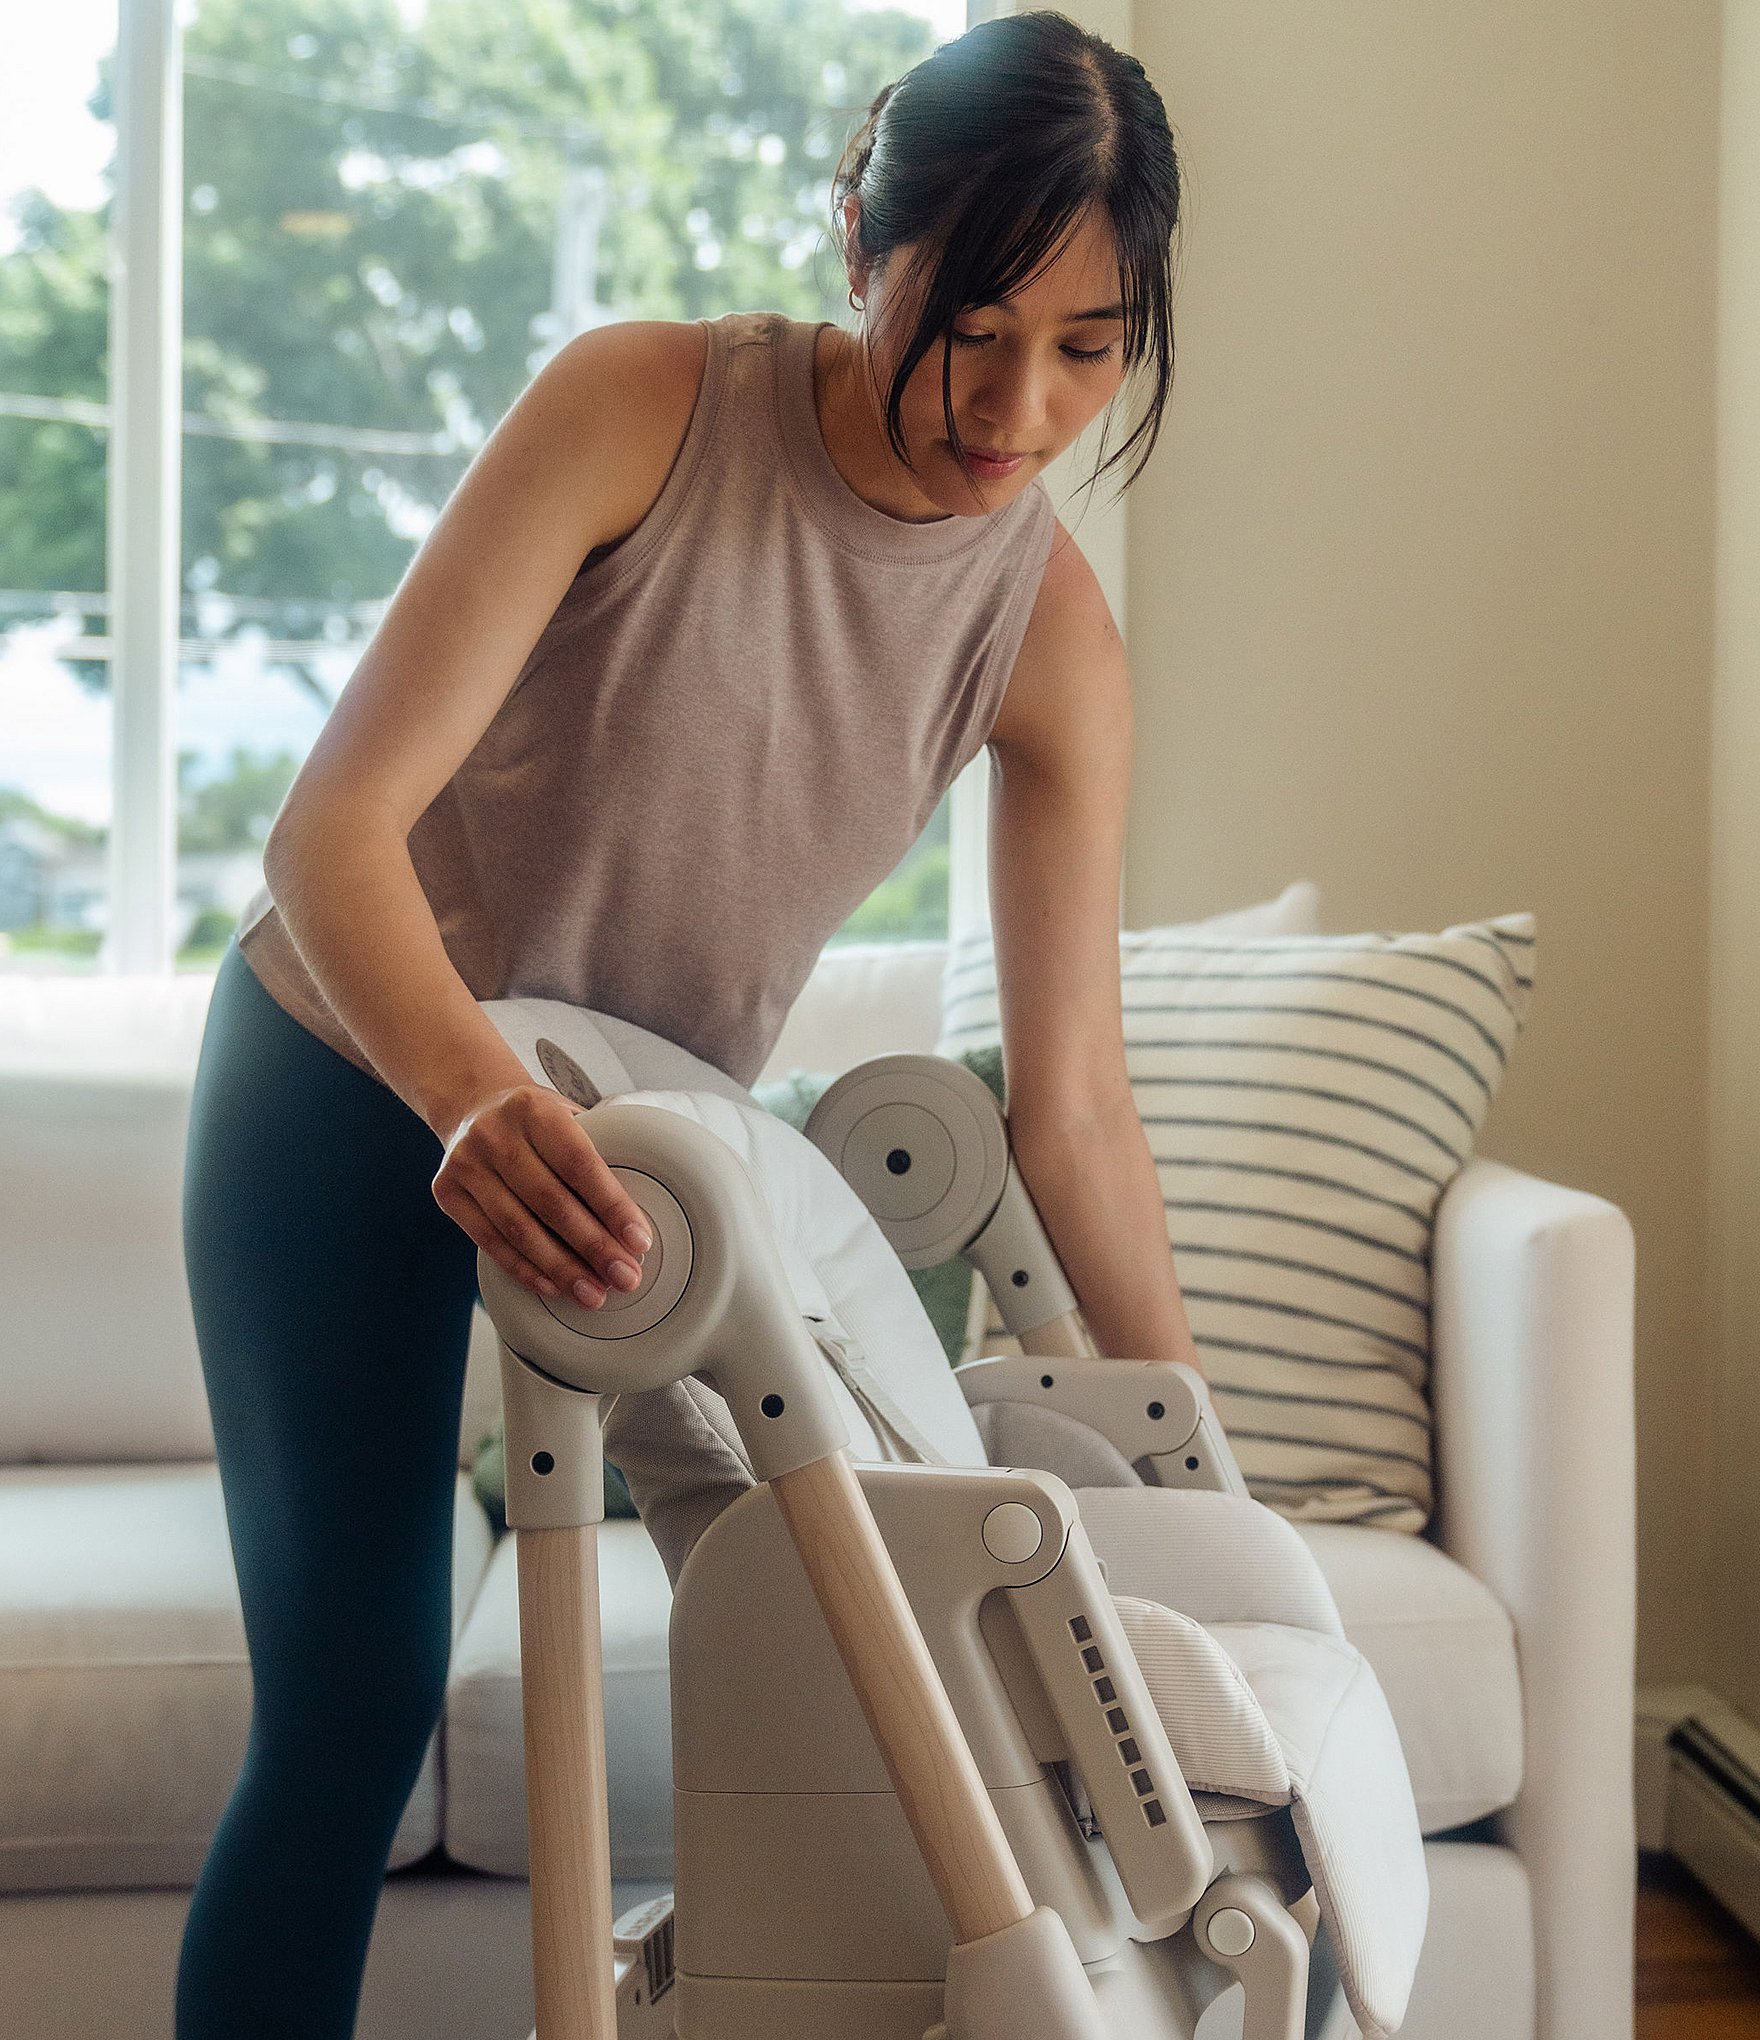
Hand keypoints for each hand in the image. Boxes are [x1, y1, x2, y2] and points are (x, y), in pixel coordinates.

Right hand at [432, 1083, 654, 1307]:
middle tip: (625, 1277)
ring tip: (593, 1294)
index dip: (612, 1207)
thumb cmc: (534, 1119)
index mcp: (534, 1108)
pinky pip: (490, 1240)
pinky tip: (553, 1286)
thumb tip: (634, 1217)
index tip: (639, 1241)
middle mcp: (494, 1134)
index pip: (580, 1165)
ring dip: (561, 1268)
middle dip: (594, 1247)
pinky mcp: (446, 1191)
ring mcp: (465, 1163)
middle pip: (551, 1203)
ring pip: (519, 1229)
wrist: (472, 1104)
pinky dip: (524, 1268)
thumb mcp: (566, 1113)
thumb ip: (597, 1148)